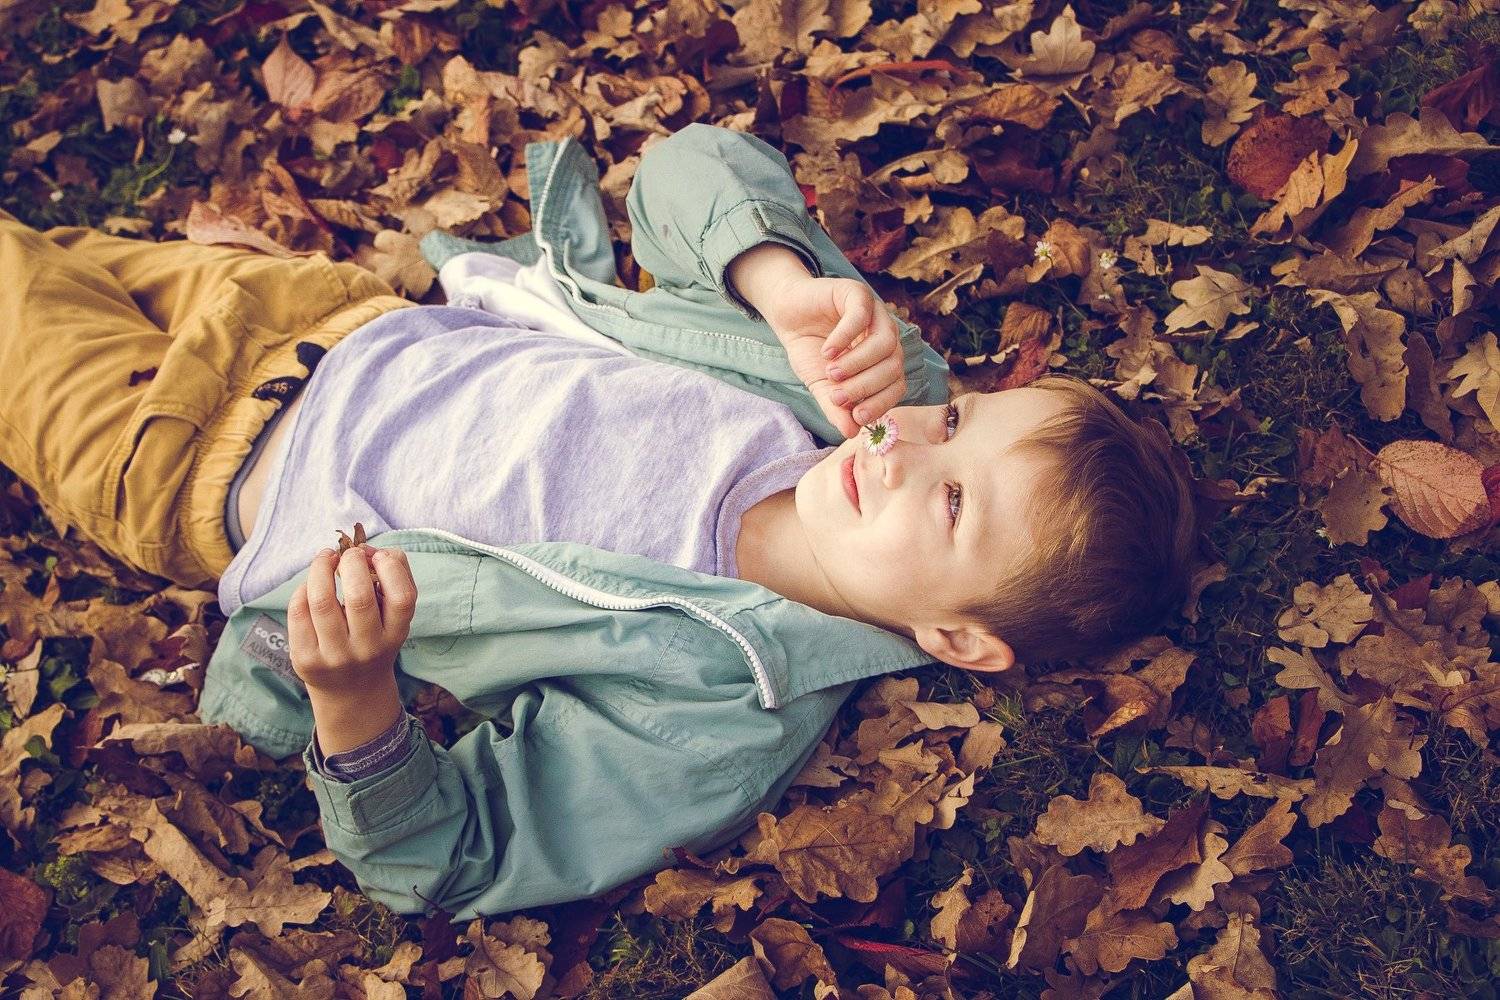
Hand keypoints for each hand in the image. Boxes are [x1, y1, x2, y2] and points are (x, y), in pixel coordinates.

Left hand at [288, 544, 415, 696]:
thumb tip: (367, 550)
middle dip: (351, 562)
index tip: (377, 556)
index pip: (402, 597)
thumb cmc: (375, 639)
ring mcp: (335, 656)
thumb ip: (394, 578)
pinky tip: (310, 585)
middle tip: (347, 554)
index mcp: (396, 635)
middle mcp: (368, 649)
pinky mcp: (306, 659)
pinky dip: (303, 589)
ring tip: (325, 558)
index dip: (390, 567)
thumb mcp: (394, 618)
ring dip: (321, 568)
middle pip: (360, 596)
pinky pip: (299, 613)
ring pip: (322, 601)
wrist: (351, 692)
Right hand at [763, 274, 906, 439]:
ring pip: (885, 342)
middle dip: (865, 385)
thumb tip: (851, 433)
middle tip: (837, 395)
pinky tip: (827, 351)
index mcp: (883, 360)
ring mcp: (875, 313)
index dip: (881, 403)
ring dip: (858, 363)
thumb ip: (836, 408)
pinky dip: (845, 337)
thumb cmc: (809, 350)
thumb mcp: (821, 385)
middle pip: (893, 365)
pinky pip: (861, 315)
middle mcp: (886, 337)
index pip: (897, 385)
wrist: (787, 316)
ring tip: (832, 373)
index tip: (858, 416)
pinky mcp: (857, 294)